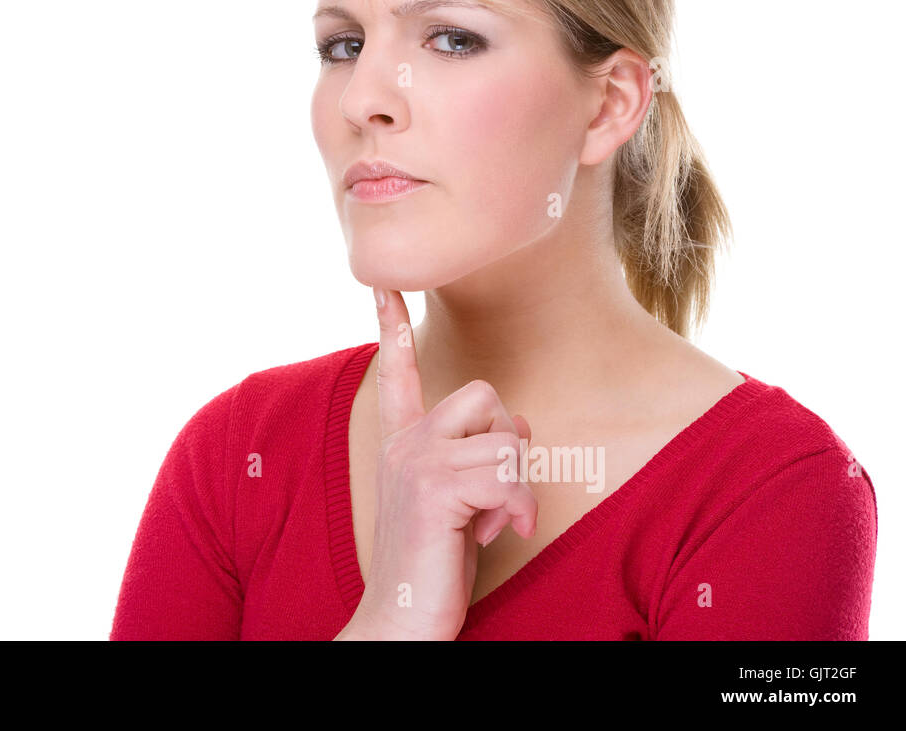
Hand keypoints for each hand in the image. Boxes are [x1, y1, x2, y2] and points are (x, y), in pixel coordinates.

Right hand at [350, 287, 537, 640]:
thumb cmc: (433, 566)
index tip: (385, 285)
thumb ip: (476, 460)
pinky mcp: (435, 488)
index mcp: (402, 443)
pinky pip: (508, 474)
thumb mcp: (458, 503)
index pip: (395, 370)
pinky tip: (498, 536)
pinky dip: (518, 510)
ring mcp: (415, 462)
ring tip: (495, 524)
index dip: (389, 325)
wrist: (400, 621)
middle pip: (483, 395)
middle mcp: (403, 444)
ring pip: (506, 439)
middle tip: (496, 495)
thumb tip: (520, 426)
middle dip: (509, 443)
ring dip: (517, 489)